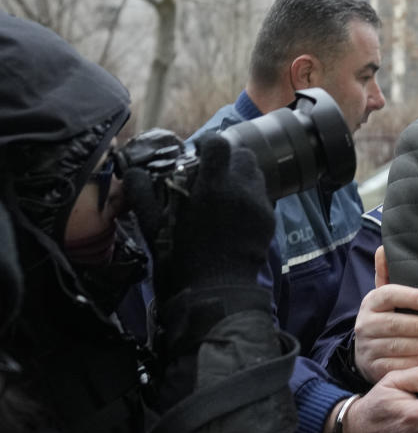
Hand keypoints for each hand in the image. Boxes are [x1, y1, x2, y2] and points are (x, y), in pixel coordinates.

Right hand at [123, 133, 274, 298]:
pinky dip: (250, 197)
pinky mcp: (269, 219)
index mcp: (213, 185)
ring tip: (225, 192)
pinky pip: (262, 197)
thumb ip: (142, 193)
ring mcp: (259, 204)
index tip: (198, 154)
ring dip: (241, 176)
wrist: (215, 289)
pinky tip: (236, 213)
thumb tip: (133, 171)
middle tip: (213, 173)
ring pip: (256, 174)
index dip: (208, 144)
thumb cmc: (180, 256)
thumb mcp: (153, 224)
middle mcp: (241, 189)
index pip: (219, 144)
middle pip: (244, 154)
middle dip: (229, 159)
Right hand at [354, 246, 417, 382]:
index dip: (408, 296)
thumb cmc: (385, 318)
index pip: (386, 295)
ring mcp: (368, 348)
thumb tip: (384, 247)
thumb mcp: (384, 297)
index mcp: (371, 303)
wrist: (365, 352)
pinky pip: (393, 367)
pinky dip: (411, 365)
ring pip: (394, 347)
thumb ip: (387, 274)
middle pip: (393, 324)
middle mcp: (365, 324)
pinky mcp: (373, 368)